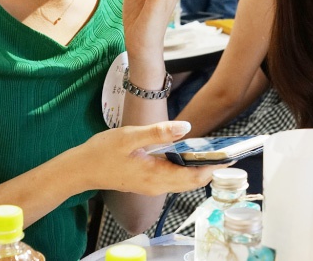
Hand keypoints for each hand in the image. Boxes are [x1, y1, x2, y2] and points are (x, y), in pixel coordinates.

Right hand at [79, 121, 218, 194]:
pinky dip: (185, 167)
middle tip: (230, 152)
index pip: (194, 177)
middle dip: (211, 168)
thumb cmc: (102, 152)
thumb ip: (159, 132)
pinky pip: (173, 177)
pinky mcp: (147, 181)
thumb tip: (186, 128)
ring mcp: (152, 185)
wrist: (81, 169)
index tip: (231, 157)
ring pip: (184, 180)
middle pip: (192, 181)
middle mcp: (157, 185)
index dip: (214, 168)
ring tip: (214, 151)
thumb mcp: (131, 136)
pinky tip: (188, 153)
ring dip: (199, 168)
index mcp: (156, 176)